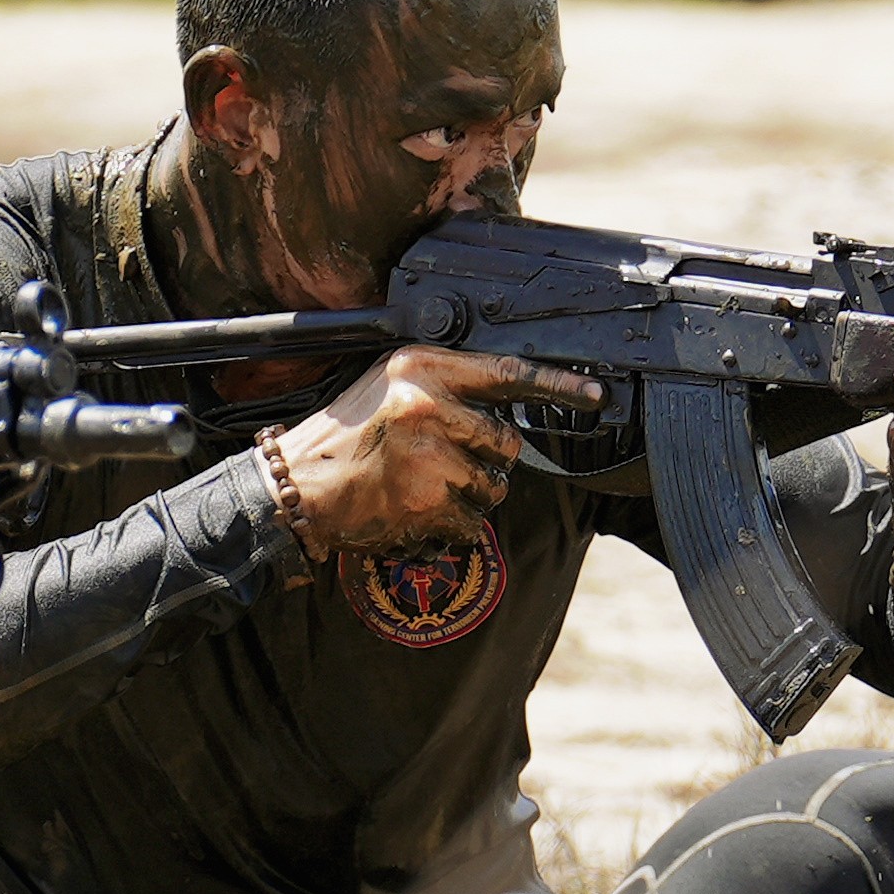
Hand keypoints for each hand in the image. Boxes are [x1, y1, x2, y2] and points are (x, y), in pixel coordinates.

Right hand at [259, 343, 577, 559]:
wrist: (299, 486)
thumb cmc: (345, 436)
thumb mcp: (390, 386)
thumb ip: (445, 385)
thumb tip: (507, 402)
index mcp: (421, 368)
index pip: (506, 372)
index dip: (557, 384)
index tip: (595, 394)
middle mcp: (428, 406)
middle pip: (505, 442)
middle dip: (484, 460)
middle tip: (441, 462)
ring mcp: (430, 456)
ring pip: (493, 486)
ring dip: (469, 495)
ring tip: (422, 486)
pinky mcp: (427, 502)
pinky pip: (472, 521)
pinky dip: (452, 525)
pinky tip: (416, 511)